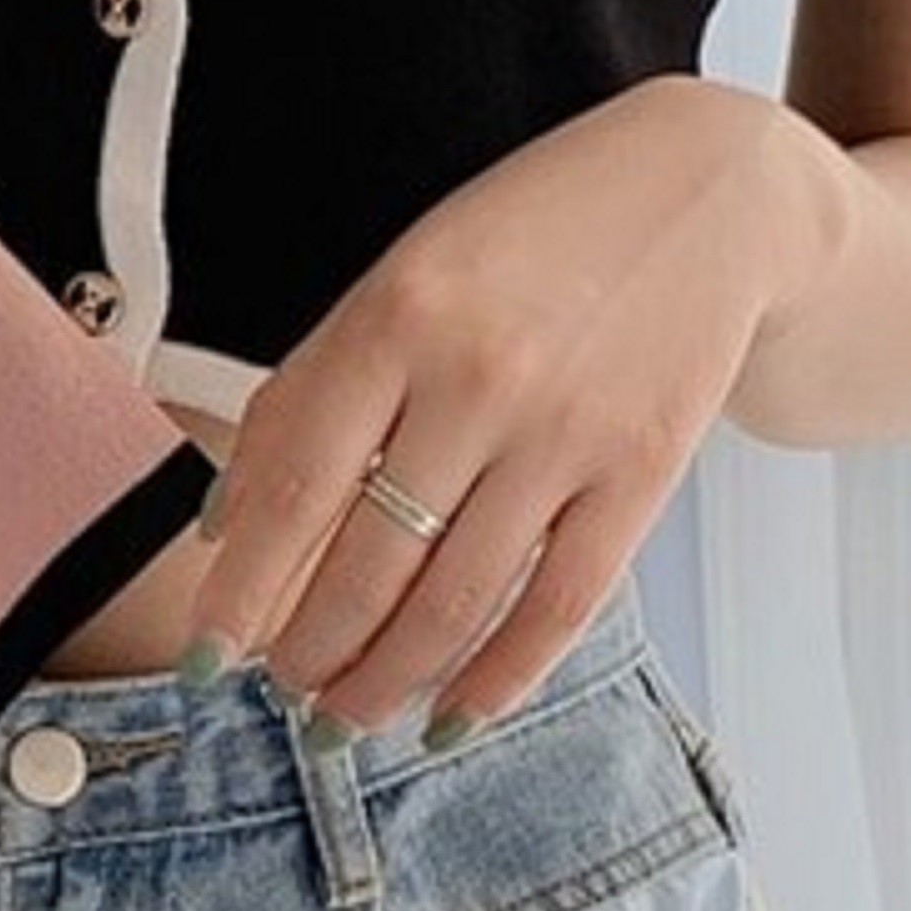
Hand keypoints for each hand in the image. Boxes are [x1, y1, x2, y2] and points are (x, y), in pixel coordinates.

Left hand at [194, 76, 847, 739]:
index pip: (292, 487)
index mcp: (394, 320)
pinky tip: (450, 714)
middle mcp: (477, 377)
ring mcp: (568, 430)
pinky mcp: (644, 472)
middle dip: (311, 651)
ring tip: (341, 719)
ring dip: (387, 678)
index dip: (240, 590)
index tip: (202, 658)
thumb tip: (222, 527)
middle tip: (281, 692)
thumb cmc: (524, 243)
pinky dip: (499, 677)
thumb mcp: (397, 283)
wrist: (707, 192)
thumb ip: (306, 395)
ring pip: (457, 598)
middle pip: (370, 561)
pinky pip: (561, 604)